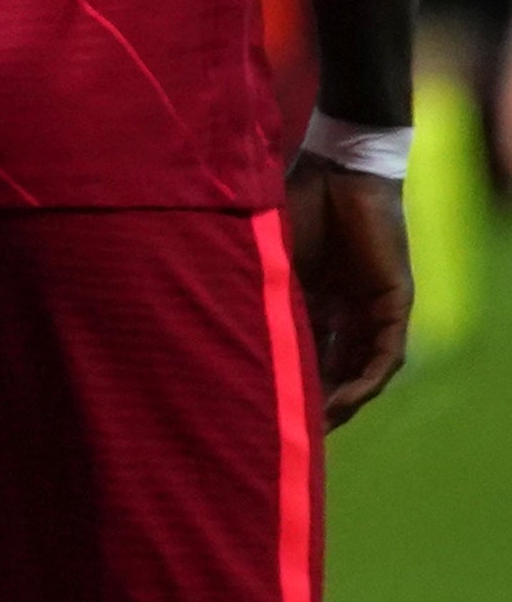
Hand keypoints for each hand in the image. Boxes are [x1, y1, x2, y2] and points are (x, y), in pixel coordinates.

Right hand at [284, 152, 410, 426]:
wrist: (334, 169)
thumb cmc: (290, 205)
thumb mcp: (267, 263)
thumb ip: (257, 295)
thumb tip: (208, 332)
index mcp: (311, 297)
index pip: (303, 350)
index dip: (287, 380)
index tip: (262, 409)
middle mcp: (344, 308)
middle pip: (334, 367)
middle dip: (315, 400)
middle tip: (289, 432)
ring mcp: (372, 308)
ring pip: (361, 368)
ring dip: (342, 399)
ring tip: (316, 425)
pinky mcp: (394, 304)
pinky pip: (384, 355)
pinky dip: (365, 380)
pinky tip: (344, 400)